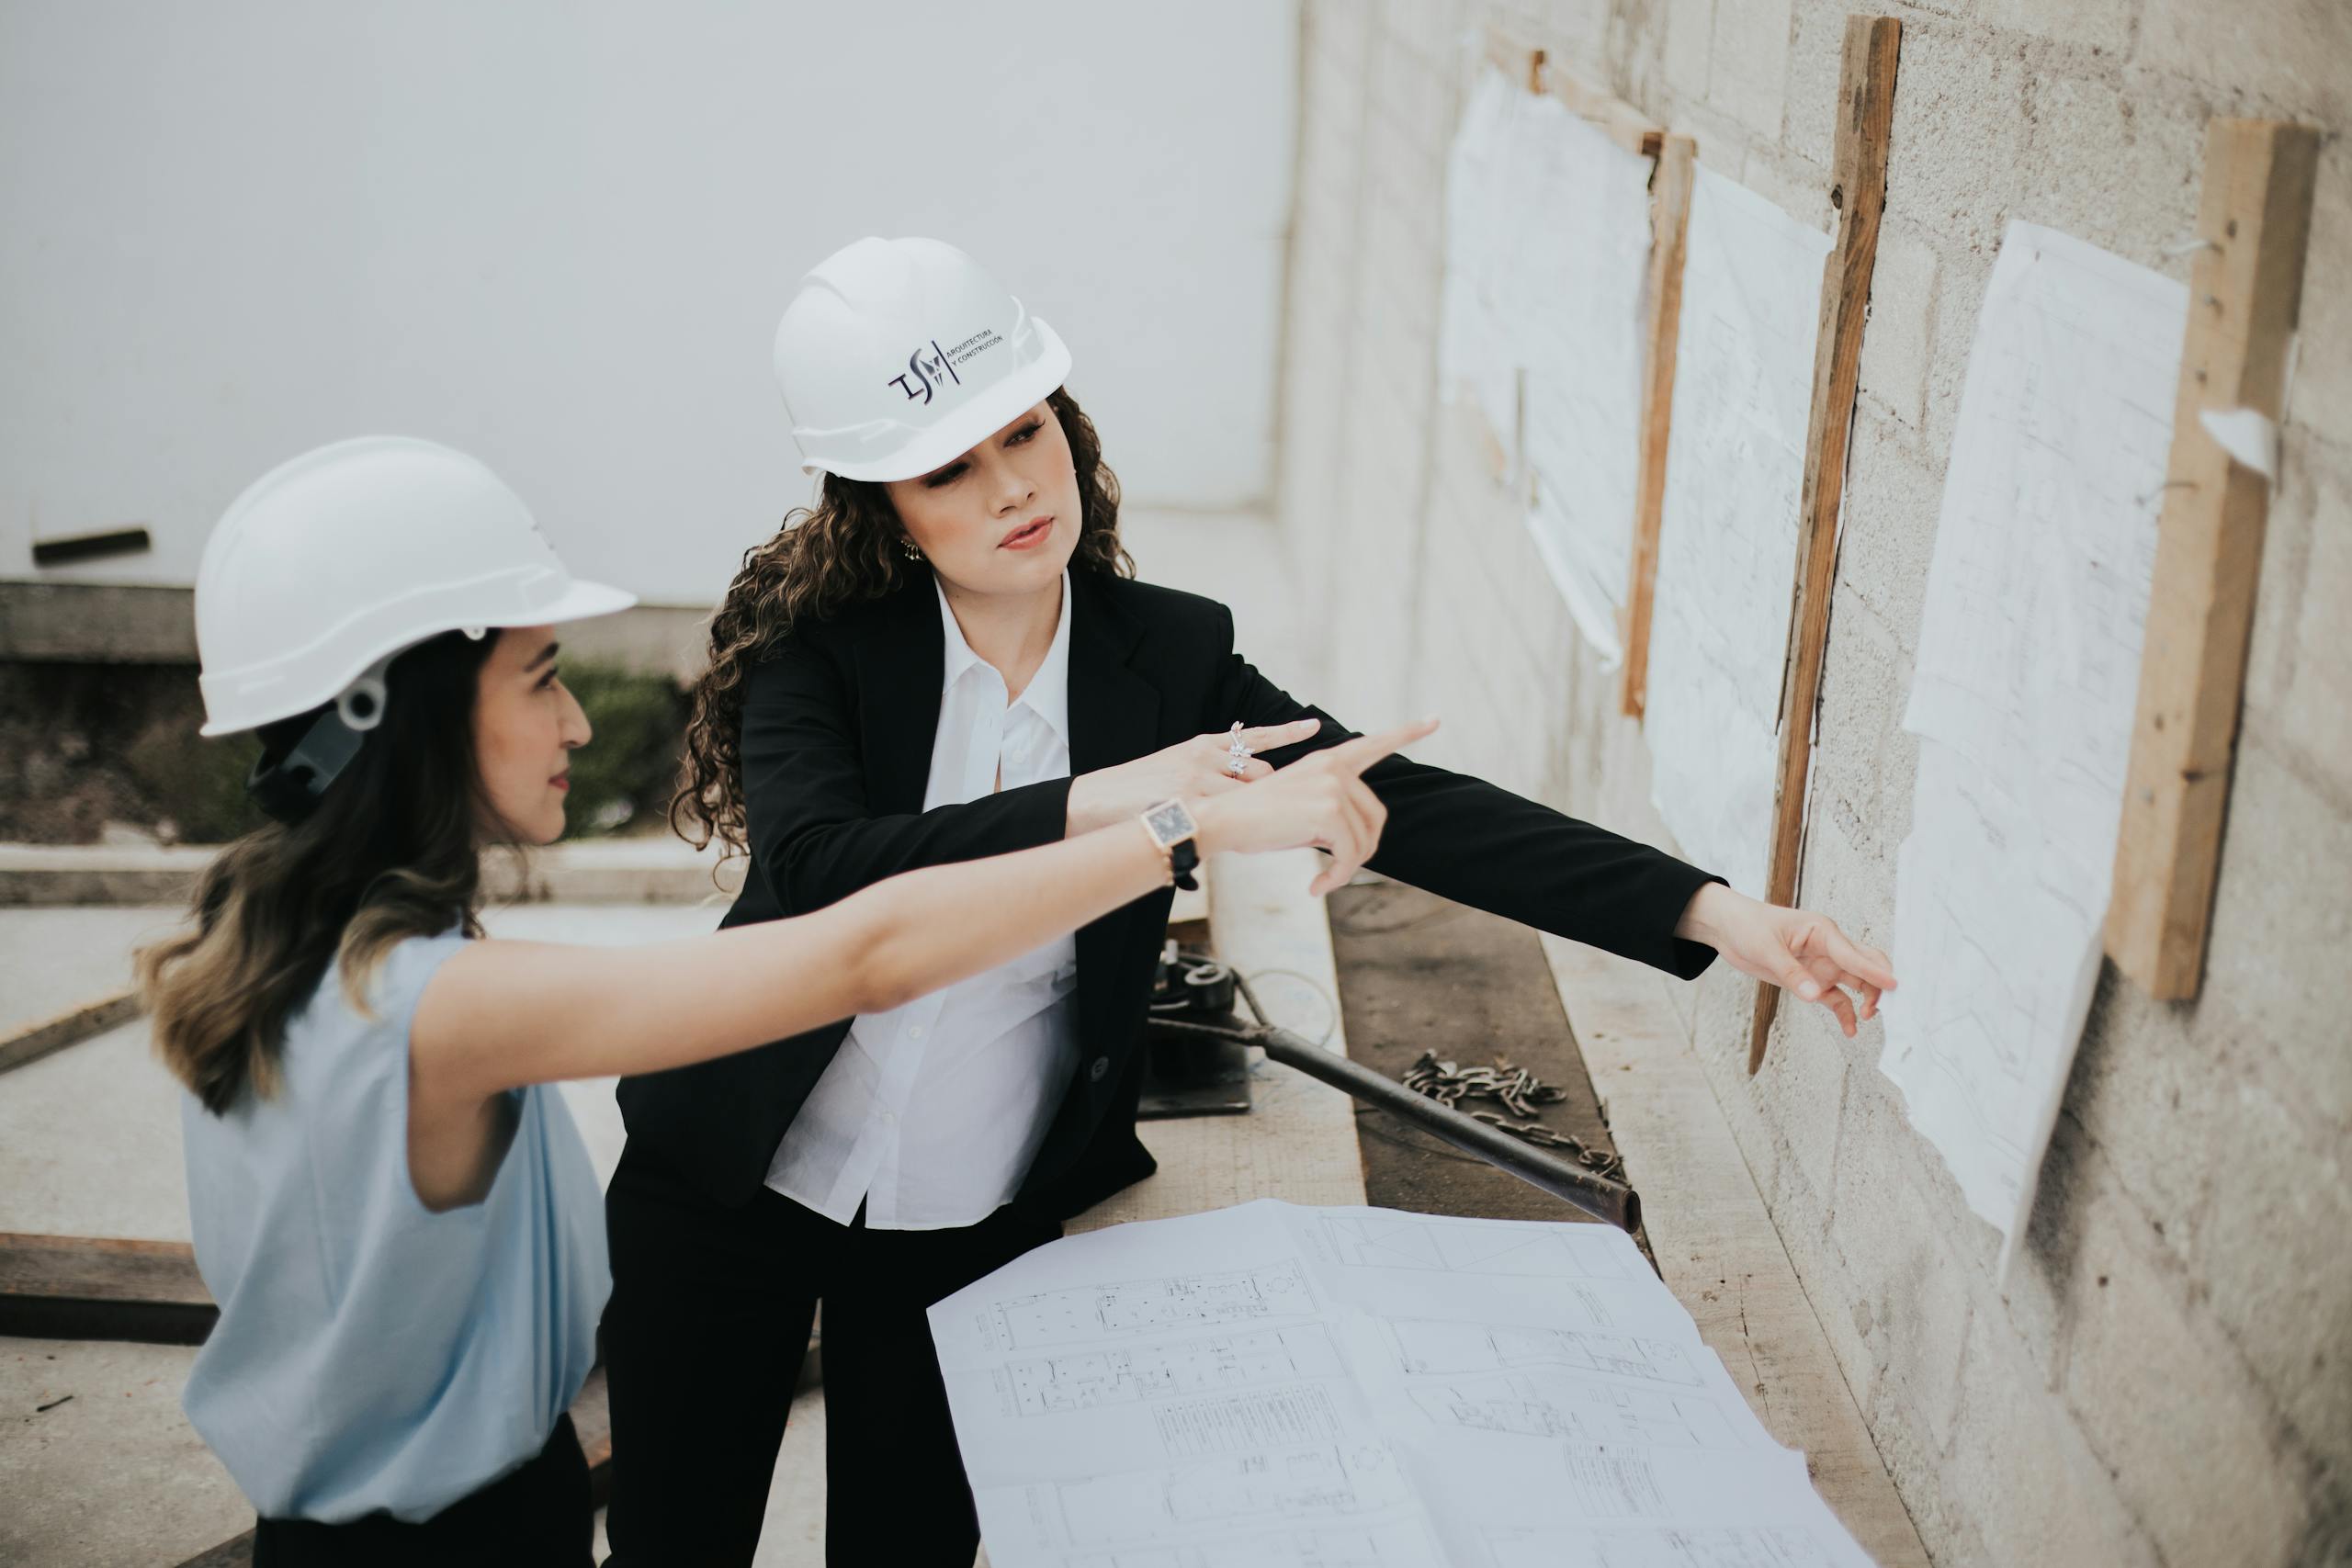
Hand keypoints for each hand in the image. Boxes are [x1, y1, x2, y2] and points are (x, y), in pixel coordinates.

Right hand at [1066, 718, 1324, 835]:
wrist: (1094, 802)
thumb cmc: (1132, 795)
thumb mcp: (1172, 771)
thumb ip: (1206, 776)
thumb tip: (1237, 797)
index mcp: (1200, 745)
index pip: (1252, 736)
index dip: (1285, 732)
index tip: (1315, 727)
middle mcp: (1203, 754)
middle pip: (1260, 773)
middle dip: (1268, 797)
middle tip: (1267, 819)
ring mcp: (1197, 775)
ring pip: (1249, 795)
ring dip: (1254, 816)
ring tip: (1244, 834)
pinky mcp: (1189, 797)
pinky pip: (1231, 814)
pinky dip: (1238, 829)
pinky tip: (1247, 834)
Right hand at [1192, 719, 1438, 896]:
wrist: (1221, 821)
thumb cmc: (1255, 822)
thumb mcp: (1300, 809)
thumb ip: (1332, 811)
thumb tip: (1359, 842)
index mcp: (1327, 761)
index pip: (1374, 743)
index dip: (1407, 732)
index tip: (1435, 719)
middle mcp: (1334, 767)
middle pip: (1376, 816)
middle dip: (1363, 850)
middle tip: (1336, 872)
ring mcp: (1334, 786)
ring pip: (1364, 840)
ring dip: (1346, 868)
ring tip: (1322, 880)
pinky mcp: (1330, 810)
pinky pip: (1350, 855)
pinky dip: (1336, 877)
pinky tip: (1317, 886)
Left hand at [1674, 883, 1896, 1037]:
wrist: (1726, 928)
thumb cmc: (1747, 925)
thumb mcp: (1766, 948)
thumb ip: (1791, 973)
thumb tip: (1815, 995)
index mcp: (1822, 931)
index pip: (1854, 953)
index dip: (1874, 971)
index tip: (1894, 985)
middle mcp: (1830, 948)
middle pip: (1865, 966)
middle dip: (1879, 985)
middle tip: (1881, 1007)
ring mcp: (1823, 965)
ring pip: (1857, 984)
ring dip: (1866, 1000)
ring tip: (1865, 1020)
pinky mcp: (1812, 981)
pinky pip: (1836, 999)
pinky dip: (1845, 1014)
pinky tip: (1850, 1030)